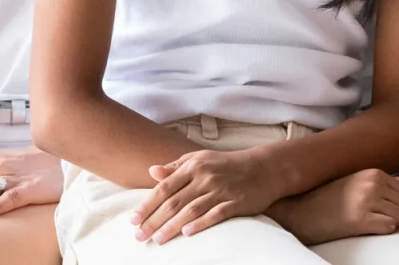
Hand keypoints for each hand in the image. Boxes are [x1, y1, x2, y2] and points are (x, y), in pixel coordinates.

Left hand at [133, 148, 285, 243]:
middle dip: (154, 220)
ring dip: (172, 226)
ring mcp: (221, 189)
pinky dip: (201, 224)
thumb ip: (175, 166)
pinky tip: (187, 233)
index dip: (147, 205)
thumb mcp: (201, 160)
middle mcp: (205, 176)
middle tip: (140, 236)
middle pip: (174, 202)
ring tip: (158, 240)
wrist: (264, 168)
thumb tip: (151, 171)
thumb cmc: (227, 165)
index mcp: (193, 165)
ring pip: (191, 210)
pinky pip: (215, 214)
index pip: (164, 187)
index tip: (133, 220)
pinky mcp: (235, 202)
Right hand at [268, 170, 398, 244]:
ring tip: (372, 224)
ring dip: (393, 225)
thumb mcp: (360, 183)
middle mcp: (372, 183)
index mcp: (374, 173)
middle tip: (380, 220)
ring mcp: (366, 200)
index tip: (383, 211)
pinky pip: (391, 227)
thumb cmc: (330, 198)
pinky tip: (367, 228)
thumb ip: (390, 181)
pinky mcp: (360, 219)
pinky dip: (383, 231)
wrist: (300, 210)